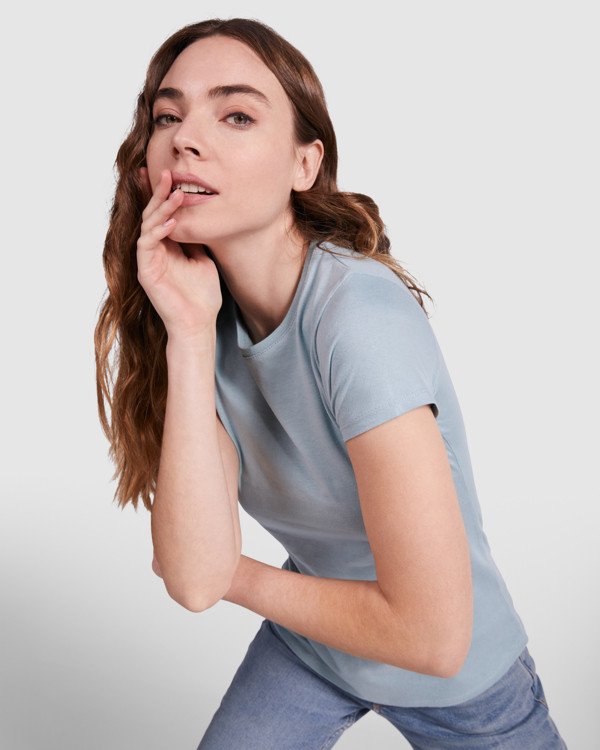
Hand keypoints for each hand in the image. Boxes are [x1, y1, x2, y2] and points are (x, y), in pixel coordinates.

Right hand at [136, 167, 221, 339]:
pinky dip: (157, 232)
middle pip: (151, 215)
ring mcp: (148, 260)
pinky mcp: (145, 271)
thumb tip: (199, 217)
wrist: (199, 323)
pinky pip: (146, 245)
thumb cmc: (202, 296)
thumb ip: (197, 239)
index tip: (170, 173)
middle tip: (167, 173)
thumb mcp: (204, 258)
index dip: (162, 194)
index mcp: (167, 246)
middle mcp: (154, 250)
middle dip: (158, 193)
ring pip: (147, 226)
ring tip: (176, 194)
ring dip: (160, 209)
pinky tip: (170, 223)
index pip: (161, 214)